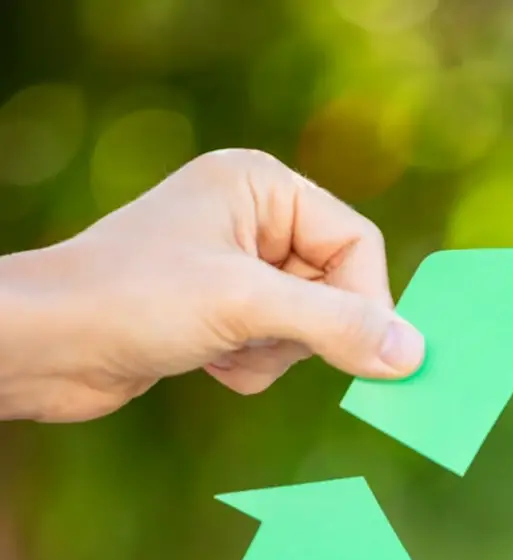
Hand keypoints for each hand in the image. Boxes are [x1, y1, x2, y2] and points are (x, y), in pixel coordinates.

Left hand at [0, 149, 423, 421]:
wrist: (45, 344)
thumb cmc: (134, 299)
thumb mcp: (247, 306)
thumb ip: (338, 325)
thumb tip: (413, 352)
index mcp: (262, 186)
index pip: (356, 243)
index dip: (365, 300)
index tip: (366, 351)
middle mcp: (254, 220)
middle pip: (338, 288)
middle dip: (304, 331)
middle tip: (260, 340)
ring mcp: (238, 268)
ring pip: (309, 326)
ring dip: (273, 353)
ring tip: (220, 347)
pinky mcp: (221, 312)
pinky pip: (276, 348)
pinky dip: (252, 366)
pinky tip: (204, 359)